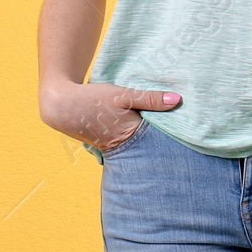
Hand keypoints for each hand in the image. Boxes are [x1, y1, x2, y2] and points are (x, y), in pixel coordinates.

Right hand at [39, 82, 181, 151]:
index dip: (173, 144)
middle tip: (186, 156)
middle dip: (164, 153)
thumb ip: (150, 98)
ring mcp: (114, 150)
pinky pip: (129, 148)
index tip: (190, 147)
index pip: (158, 145)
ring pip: (140, 152)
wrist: (61, 105)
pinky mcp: (109, 147)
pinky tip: (146, 143)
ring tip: (170, 153)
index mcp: (129, 137)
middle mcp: (123, 149)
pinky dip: (137, 145)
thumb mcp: (124, 94)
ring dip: (150, 148)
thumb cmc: (93, 98)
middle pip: (150, 153)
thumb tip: (178, 99)